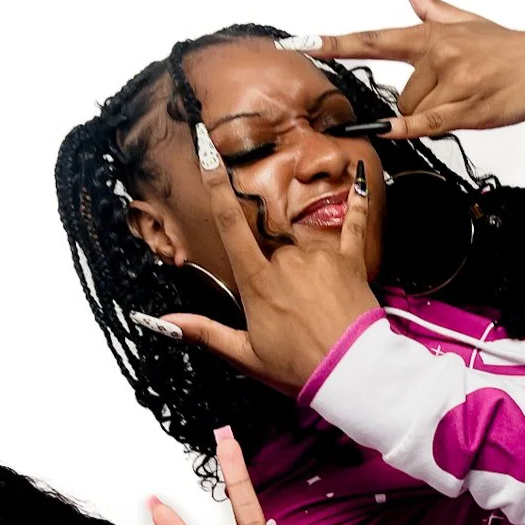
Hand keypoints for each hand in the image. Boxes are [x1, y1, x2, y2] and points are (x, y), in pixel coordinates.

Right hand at [156, 143, 379, 395]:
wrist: (353, 375)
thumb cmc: (300, 368)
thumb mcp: (246, 356)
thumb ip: (205, 332)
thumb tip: (165, 322)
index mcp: (257, 281)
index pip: (229, 223)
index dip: (215, 184)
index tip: (207, 149)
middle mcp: (286, 260)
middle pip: (269, 243)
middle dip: (273, 271)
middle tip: (291, 314)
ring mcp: (319, 256)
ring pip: (301, 242)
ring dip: (303, 264)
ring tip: (316, 306)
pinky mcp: (350, 260)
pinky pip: (352, 224)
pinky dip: (356, 203)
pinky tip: (359, 177)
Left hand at [301, 0, 524, 138]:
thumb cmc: (507, 49)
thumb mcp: (467, 21)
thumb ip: (430, 7)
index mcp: (432, 34)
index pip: (375, 38)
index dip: (337, 43)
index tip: (305, 43)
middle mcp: (438, 52)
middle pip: (401, 96)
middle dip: (420, 106)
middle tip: (455, 96)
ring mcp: (452, 78)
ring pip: (416, 112)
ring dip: (435, 118)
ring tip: (468, 102)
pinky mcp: (466, 105)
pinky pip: (427, 120)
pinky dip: (407, 127)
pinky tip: (391, 129)